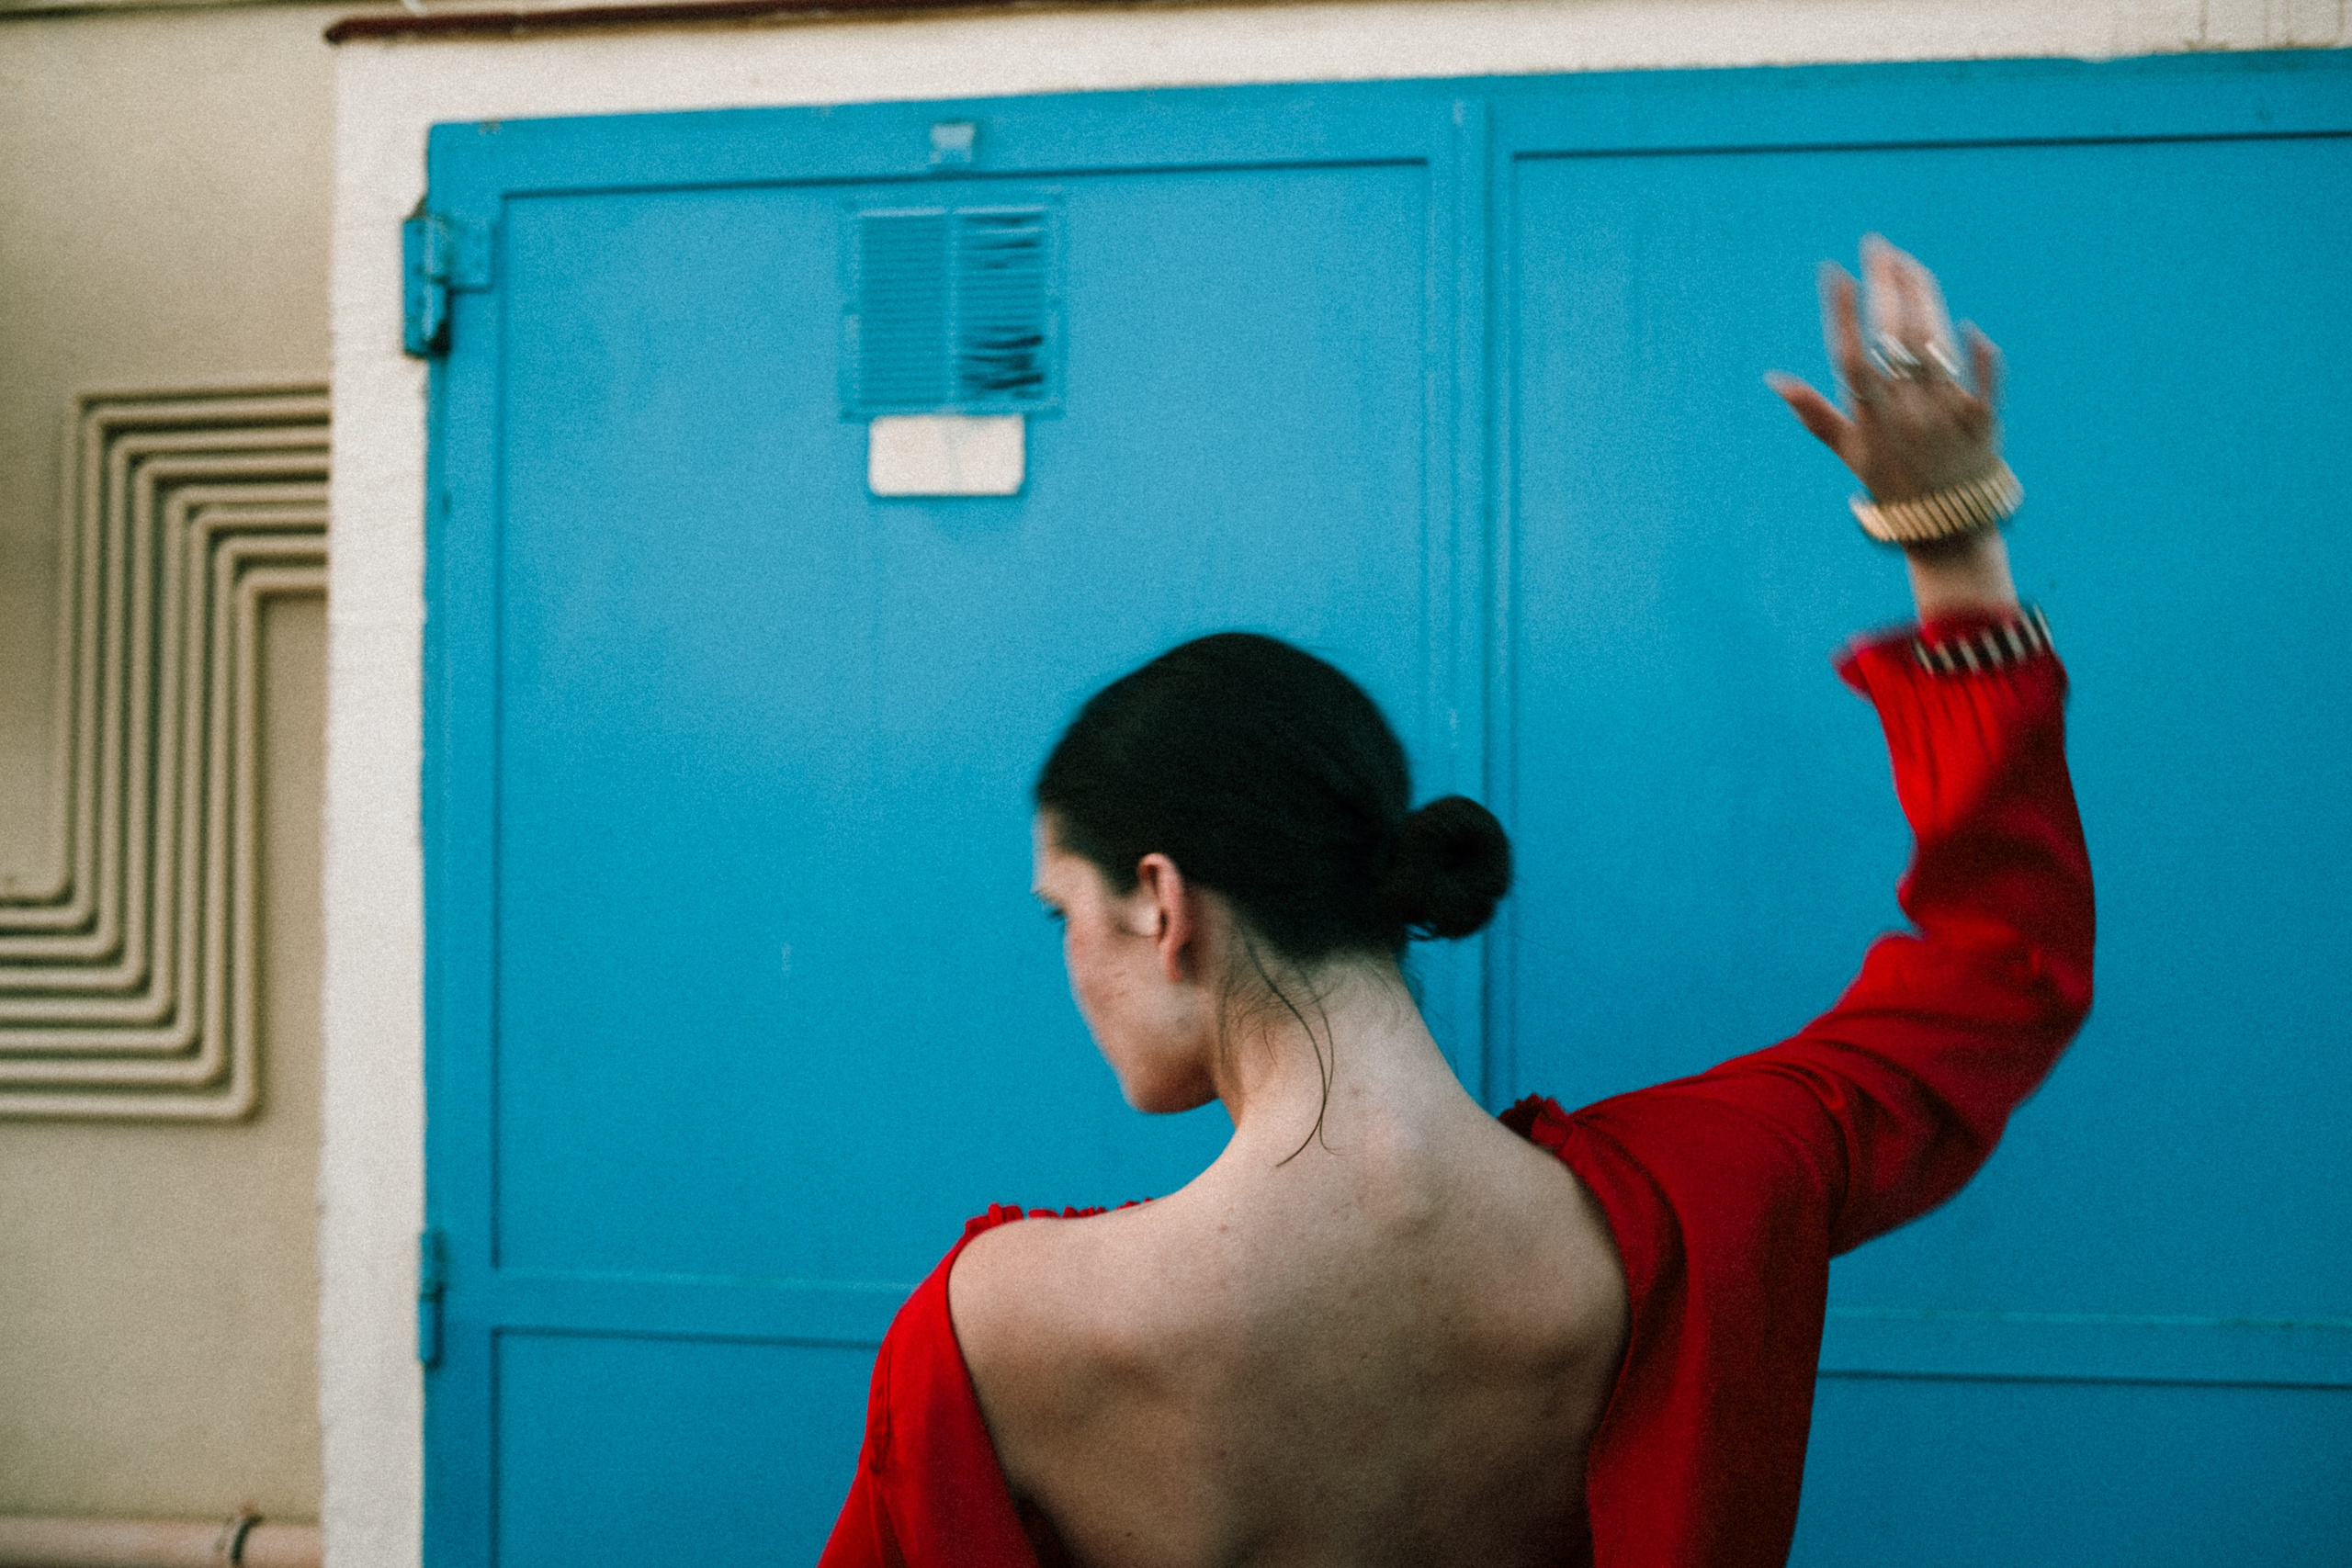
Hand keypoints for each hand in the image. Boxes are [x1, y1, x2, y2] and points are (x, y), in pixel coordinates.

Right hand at [1767, 235, 2001, 504]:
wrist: (1949, 531)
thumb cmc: (1893, 487)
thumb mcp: (1850, 455)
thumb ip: (1816, 415)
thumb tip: (1776, 380)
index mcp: (1871, 419)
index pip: (1851, 356)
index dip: (1841, 312)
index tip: (1834, 271)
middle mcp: (1908, 413)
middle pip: (1895, 336)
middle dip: (1886, 285)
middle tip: (1878, 246)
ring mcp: (1947, 416)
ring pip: (1935, 345)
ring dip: (1924, 297)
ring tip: (1909, 263)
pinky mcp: (1984, 422)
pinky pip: (1983, 380)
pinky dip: (1977, 354)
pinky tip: (1967, 324)